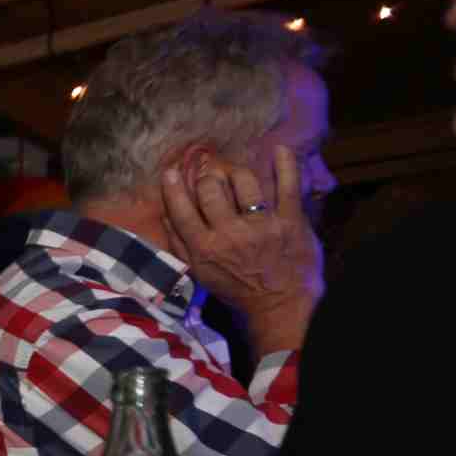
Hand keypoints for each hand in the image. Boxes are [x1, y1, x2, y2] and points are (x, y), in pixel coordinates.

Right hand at [161, 147, 321, 339]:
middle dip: (208, 179)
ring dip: (236, 173)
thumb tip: (165, 214)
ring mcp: (262, 224)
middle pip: (211, 189)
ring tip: (236, 176)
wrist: (280, 305)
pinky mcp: (291, 220)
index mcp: (205, 248)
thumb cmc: (236, 290)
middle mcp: (231, 233)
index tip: (171, 171)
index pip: (182, 210)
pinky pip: (288, 184)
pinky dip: (285, 164)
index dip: (173, 187)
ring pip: (244, 181)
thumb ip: (180, 245)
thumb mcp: (199, 274)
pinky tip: (280, 149)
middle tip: (211, 179)